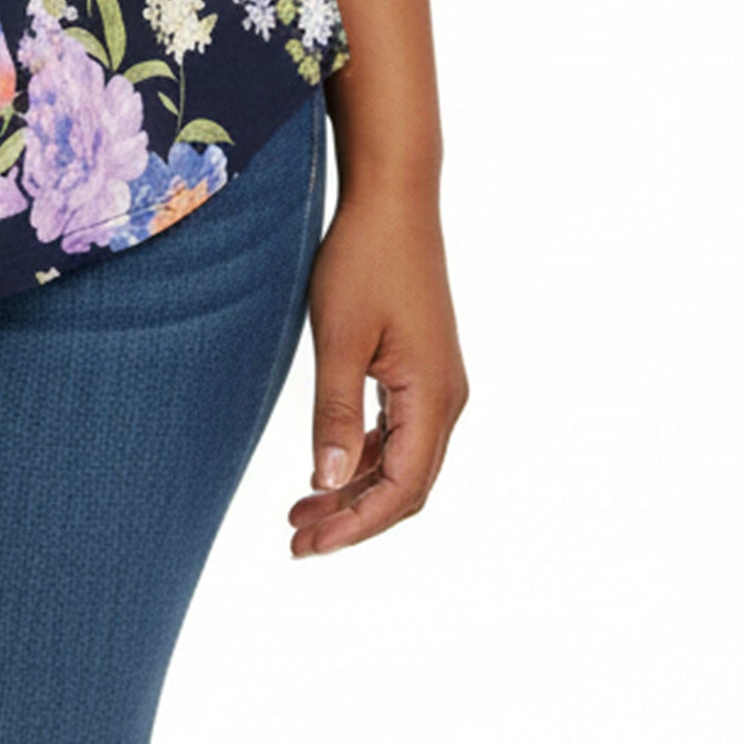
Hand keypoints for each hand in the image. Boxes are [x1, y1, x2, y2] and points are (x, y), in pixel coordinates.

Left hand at [288, 180, 466, 555]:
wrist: (394, 198)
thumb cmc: (364, 259)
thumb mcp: (340, 337)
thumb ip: (334, 413)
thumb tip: (327, 484)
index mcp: (434, 398)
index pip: (400, 490)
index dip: (354, 526)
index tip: (307, 546)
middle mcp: (447, 399)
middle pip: (405, 486)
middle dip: (353, 518)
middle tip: (297, 540)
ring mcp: (439, 383)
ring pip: (402, 461)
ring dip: (356, 490)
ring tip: (301, 512)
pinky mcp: (423, 367)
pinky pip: (400, 432)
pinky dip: (365, 457)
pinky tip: (329, 466)